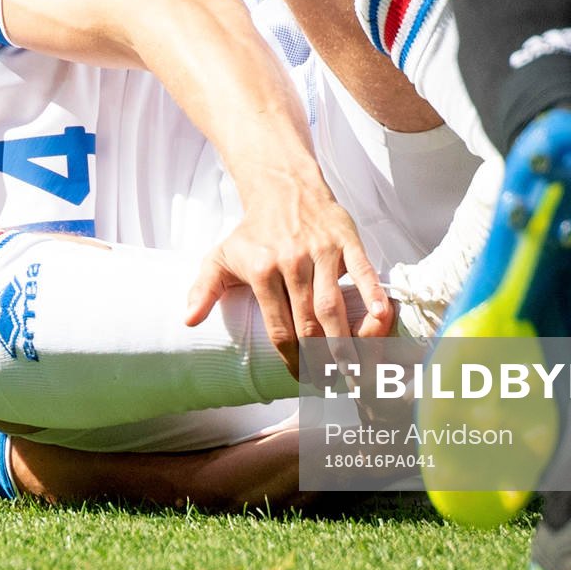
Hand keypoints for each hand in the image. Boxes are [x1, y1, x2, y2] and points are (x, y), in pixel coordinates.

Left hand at [183, 169, 393, 373]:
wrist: (283, 186)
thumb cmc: (253, 230)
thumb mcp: (221, 256)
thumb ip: (204, 288)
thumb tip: (188, 321)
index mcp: (261, 270)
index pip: (278, 328)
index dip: (291, 359)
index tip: (298, 378)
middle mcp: (291, 262)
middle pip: (308, 323)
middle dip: (319, 360)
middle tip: (329, 383)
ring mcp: (321, 252)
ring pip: (333, 305)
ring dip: (345, 341)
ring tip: (352, 369)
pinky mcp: (346, 241)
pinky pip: (363, 272)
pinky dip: (373, 295)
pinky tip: (382, 318)